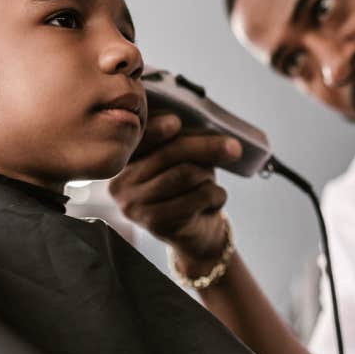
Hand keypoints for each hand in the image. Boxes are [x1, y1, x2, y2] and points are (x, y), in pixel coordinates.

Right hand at [109, 113, 242, 272]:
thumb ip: (188, 142)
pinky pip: (196, 197)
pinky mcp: (154, 223)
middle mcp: (121, 182)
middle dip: (206, 148)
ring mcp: (134, 204)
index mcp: (123, 160)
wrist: (194, 231)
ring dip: (209, 176)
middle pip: (169, 153)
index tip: (176, 123)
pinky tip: (214, 199)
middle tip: (234, 148)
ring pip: (186, 174)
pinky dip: (216, 195)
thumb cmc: (188, 186)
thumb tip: (217, 139)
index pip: (140, 138)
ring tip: (210, 183)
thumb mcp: (185, 157)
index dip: (157, 129)